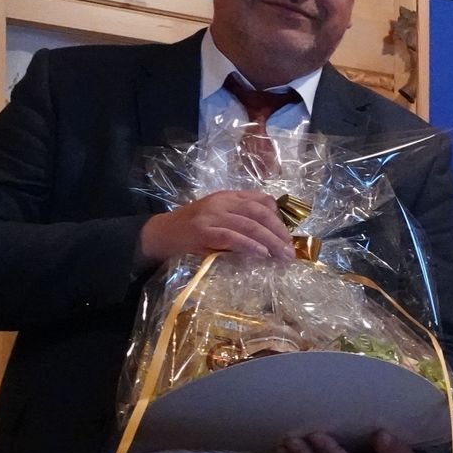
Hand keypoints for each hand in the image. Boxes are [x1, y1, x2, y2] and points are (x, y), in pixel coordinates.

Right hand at [138, 189, 292, 263]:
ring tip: (283, 256)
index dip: (279, 216)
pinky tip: (262, 254)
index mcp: (228, 196)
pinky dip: (250, 246)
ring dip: (271, 241)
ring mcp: (211, 216)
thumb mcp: (219, 217)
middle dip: (279, 231)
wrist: (161, 234)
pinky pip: (231, 237)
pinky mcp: (202, 231)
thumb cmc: (193, 230)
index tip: (288, 234)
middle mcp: (221, 202)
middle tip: (290, 250)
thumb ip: (240, 220)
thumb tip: (272, 237)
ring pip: (249, 225)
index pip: (261, 199)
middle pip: (259, 212)